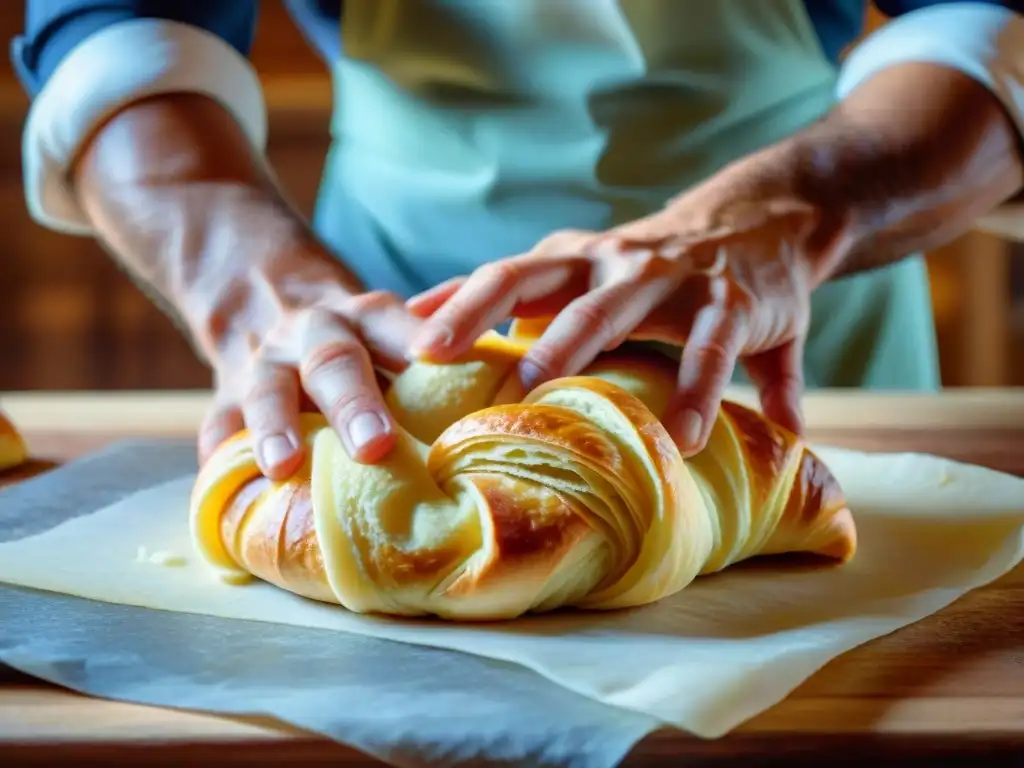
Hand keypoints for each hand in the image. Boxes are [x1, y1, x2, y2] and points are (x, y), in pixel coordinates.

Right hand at [69, 93, 424, 479]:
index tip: (436, 361)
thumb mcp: (391, 328)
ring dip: (275, 427)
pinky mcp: (227, 394)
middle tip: (375, 445)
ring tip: (283, 467)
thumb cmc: (361, 339)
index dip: (415, 341)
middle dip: (353, 404)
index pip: (396, 325)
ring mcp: (265, 363)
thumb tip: (517, 400)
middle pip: (334, 363)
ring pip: (267, 390)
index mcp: (368, 316)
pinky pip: (218, 423)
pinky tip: (221, 487)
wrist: (265, 293)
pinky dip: (219, 456)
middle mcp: (315, 333)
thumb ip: (436, 361)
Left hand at [407, 160, 830, 455]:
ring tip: (544, 398)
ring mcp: (670, 278)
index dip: (454, 304)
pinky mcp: (730, 304)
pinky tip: (687, 440)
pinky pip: (711, 352)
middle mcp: (612, 262)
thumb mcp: (587, 275)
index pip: (503, 275)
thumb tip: (433, 325)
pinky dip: (701, 395)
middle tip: (440, 359)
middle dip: (484, 316)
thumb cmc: (651, 270)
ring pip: (612, 312)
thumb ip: (522, 302)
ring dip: (575, 349)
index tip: (405, 344)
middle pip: (537, 283)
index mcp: (574, 259)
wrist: (762, 222)